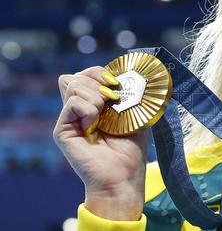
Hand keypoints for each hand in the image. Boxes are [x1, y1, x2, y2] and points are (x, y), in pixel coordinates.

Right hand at [53, 66, 146, 220]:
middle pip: (76, 76)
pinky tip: (94, 126)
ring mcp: (68, 119)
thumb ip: (125, 94)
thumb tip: (122, 75)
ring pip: (73, 84)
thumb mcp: (132, 114)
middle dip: (98, 80)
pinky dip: (89, 109)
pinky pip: (72, 102)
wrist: (123, 176)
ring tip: (104, 117)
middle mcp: (78, 110)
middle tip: (113, 99)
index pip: (88, 74)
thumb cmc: (130, 149)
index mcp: (93, 104)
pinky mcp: (62, 130)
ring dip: (96, 97)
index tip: (118, 84)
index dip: (102, 73)